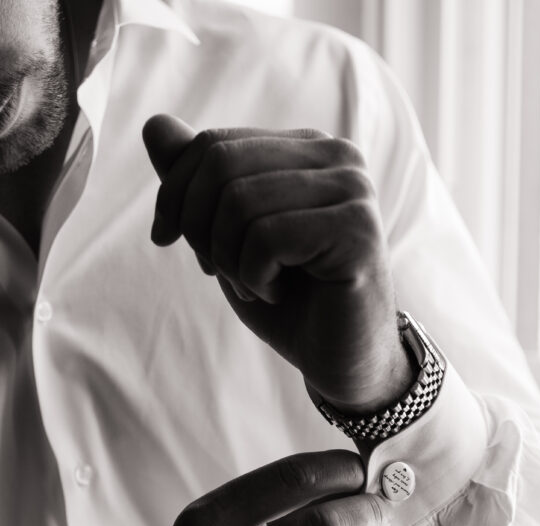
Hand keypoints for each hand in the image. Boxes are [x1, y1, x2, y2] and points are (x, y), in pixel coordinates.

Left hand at [142, 115, 413, 413]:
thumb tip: (154, 125)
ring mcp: (353, 191)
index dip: (174, 195)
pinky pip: (267, 237)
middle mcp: (338, 157)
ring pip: (240, 202)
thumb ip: (197, 183)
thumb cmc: (290, 301)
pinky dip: (254, 277)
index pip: (214, 144)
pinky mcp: (358, 231)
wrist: (340, 360)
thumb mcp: (228, 238)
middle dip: (198, 228)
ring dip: (229, 260)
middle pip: (221, 166)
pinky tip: (276, 293)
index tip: (167, 239)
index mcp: (308, 149)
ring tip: (253, 286)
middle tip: (215, 271)